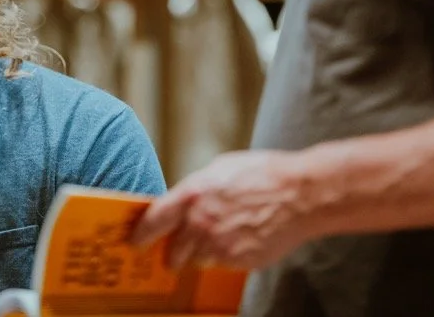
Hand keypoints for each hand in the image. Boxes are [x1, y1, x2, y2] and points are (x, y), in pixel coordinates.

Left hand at [128, 149, 315, 269]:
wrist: (299, 195)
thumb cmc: (262, 174)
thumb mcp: (220, 169)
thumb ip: (196, 190)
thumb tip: (184, 202)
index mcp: (192, 196)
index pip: (153, 221)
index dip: (140, 234)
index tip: (134, 242)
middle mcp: (201, 224)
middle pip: (172, 251)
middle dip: (171, 252)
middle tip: (174, 250)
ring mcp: (220, 247)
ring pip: (198, 260)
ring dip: (202, 253)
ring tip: (221, 236)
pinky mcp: (239, 262)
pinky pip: (223, 264)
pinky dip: (227, 256)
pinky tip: (242, 238)